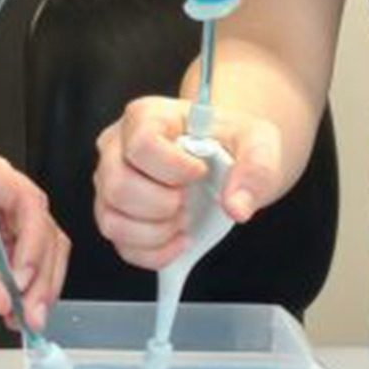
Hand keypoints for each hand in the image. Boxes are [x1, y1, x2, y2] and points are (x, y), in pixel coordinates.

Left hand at [0, 148, 69, 333]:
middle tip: (30, 311)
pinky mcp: (6, 240)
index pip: (25, 201)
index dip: (32, 242)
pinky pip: (32, 265)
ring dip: (41, 286)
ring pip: (45, 248)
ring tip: (26, 318)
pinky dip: (30, 291)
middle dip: (40, 274)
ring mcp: (4, 215)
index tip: (22, 280)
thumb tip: (5, 297)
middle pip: (41, 227)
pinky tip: (18, 313)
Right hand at [92, 96, 283, 268]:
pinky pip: (121, 247)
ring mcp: (110, 183)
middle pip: (118, 186)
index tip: (201, 172)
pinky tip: (180, 239)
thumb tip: (237, 207)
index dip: (174, 167)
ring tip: (184, 219)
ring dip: (157, 232)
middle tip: (190, 199)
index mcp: (147, 116)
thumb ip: (256, 168)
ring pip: (112, 221)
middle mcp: (117, 147)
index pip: (141, 144)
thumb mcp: (258, 142)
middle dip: (164, 204)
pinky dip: (155, 253)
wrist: (224, 158)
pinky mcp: (114, 215)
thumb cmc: (231, 143)